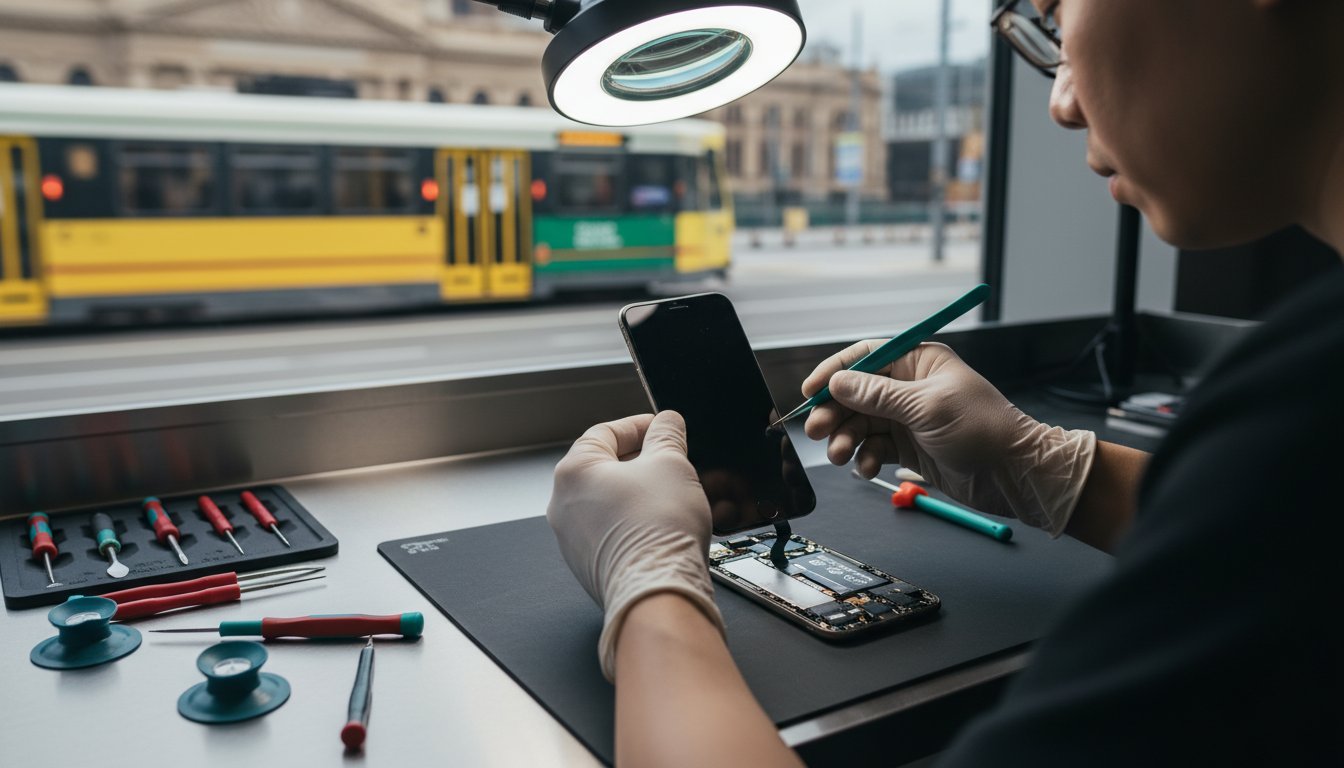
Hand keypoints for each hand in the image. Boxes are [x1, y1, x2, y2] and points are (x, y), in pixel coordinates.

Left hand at [547, 411, 723, 679]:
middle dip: (641, 461)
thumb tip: (667, 423)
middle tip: (671, 460)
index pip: (605, 432)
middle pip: (604, 468)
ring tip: (672, 494)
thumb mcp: (672, 463)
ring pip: (609, 502)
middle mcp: (563, 505)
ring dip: (640, 493)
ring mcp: (573, 540)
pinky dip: (635, 523)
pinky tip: (663, 526)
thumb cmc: (657, 531)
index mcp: (574, 472)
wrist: (657, 592)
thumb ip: (667, 435)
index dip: (639, 426)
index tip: (662, 428)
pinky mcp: (589, 566)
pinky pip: (612, 533)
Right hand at [803, 342, 1095, 533]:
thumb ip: (878, 396)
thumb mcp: (926, 407)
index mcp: (919, 362)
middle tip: (817, 432)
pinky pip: (874, 447)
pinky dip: (865, 458)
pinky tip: (866, 468)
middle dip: (835, 412)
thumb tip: (837, 383)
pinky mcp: (910, 447)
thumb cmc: (983, 430)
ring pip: (861, 423)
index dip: (834, 371)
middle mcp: (910, 387)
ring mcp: (909, 418)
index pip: (866, 357)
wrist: (1015, 475)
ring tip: (841, 455)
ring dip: (846, 439)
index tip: (810, 391)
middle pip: (856, 393)